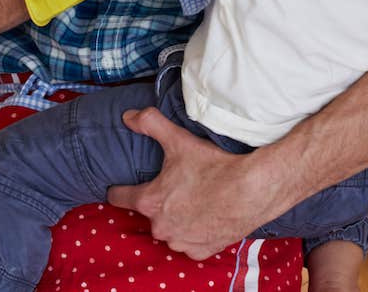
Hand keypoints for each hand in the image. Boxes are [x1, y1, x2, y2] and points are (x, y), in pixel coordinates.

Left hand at [107, 107, 272, 257]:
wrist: (250, 191)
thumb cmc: (212, 166)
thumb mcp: (179, 139)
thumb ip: (150, 123)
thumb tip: (127, 116)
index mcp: (151, 202)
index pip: (120, 198)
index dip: (118, 190)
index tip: (118, 188)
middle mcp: (161, 228)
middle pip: (149, 214)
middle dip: (158, 202)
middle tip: (174, 186)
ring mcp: (182, 242)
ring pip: (170, 231)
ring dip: (176, 219)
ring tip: (192, 200)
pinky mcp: (202, 251)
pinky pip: (190, 243)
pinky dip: (194, 233)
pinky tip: (204, 217)